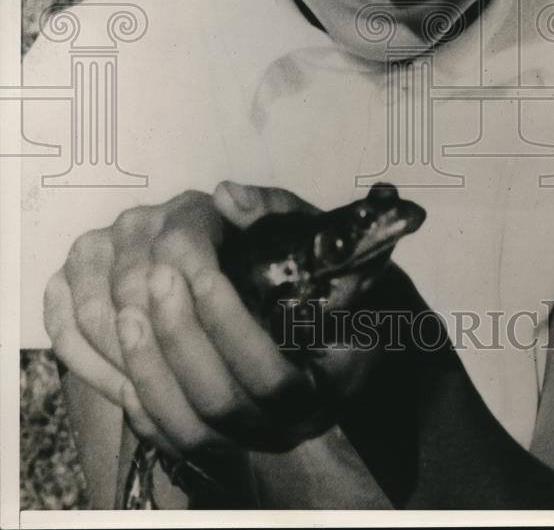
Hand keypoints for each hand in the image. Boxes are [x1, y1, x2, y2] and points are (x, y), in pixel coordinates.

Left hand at [44, 183, 366, 459]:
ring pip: (192, 431)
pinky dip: (143, 400)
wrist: (339, 329)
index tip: (202, 271)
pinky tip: (124, 351)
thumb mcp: (312, 237)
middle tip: (155, 278)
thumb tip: (227, 197)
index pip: (273, 376)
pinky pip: (173, 441)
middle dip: (182, 340)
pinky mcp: (222, 446)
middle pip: (224, 404)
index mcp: (333, 377)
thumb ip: (273, 214)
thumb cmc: (327, 276)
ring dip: (153, 370)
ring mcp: (256, 441)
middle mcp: (294, 424)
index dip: (231, 326)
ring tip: (126, 311)